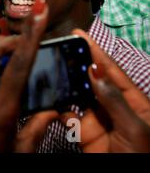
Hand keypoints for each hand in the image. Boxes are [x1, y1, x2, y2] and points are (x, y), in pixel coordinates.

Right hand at [61, 29, 149, 152]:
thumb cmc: (143, 156)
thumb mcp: (134, 128)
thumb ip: (113, 99)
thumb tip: (95, 70)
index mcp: (134, 100)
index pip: (111, 70)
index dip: (96, 50)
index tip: (79, 34)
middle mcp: (113, 105)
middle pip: (92, 78)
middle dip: (76, 62)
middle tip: (58, 48)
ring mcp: (98, 118)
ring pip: (77, 94)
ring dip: (65, 83)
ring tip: (49, 68)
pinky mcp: (84, 132)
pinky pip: (68, 115)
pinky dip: (58, 107)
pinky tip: (50, 100)